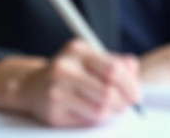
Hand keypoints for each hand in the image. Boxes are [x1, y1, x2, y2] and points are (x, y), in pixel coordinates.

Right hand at [16, 39, 140, 127]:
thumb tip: (135, 78)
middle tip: (126, 104)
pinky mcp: (53, 112)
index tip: (137, 94)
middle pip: (109, 91)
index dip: (131, 85)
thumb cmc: (70, 73)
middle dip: (124, 102)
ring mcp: (56, 90)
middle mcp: (64, 67)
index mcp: (78, 50)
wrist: (32, 86)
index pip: (114, 69)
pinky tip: (93, 112)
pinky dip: (97, 119)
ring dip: (112, 112)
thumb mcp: (91, 59)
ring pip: (101, 110)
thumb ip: (118, 63)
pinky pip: (88, 121)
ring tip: (110, 108)